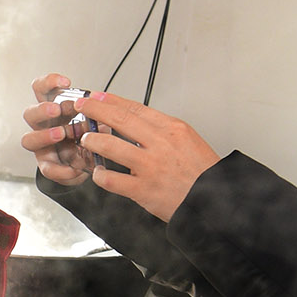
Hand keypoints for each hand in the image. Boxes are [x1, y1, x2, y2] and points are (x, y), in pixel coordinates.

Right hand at [21, 73, 96, 184]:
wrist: (92, 161)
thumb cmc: (89, 134)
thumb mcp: (96, 119)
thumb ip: (98, 113)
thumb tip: (105, 105)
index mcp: (54, 109)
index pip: (41, 90)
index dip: (49, 83)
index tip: (65, 82)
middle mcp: (44, 126)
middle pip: (30, 114)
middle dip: (42, 110)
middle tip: (56, 109)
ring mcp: (43, 146)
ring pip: (29, 140)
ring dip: (44, 135)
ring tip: (61, 134)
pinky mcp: (48, 165)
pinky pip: (48, 169)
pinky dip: (62, 170)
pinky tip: (75, 168)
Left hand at [70, 92, 219, 223]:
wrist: (215, 200)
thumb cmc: (202, 172)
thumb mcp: (188, 140)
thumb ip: (162, 130)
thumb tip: (136, 122)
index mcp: (172, 129)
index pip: (135, 108)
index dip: (111, 100)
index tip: (98, 96)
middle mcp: (160, 144)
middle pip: (120, 120)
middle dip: (96, 110)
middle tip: (82, 107)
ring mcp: (150, 167)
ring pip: (111, 146)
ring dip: (93, 141)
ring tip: (86, 139)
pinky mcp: (143, 190)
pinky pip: (113, 180)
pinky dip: (101, 176)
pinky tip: (98, 173)